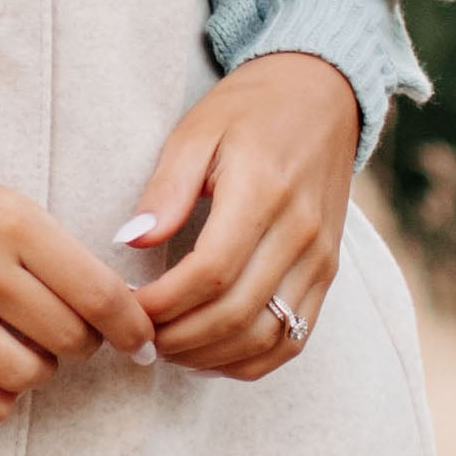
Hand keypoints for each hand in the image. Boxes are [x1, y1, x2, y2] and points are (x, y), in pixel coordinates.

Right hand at [0, 132, 155, 423]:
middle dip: (83, 346)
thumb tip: (108, 310)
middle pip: (71, 340)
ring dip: (39, 373)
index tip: (140, 342)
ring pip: (28, 375)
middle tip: (69, 336)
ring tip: (26, 352)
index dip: (132, 328)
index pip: (100, 293)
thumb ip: (50, 250)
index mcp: (13, 223)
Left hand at [115, 55, 360, 378]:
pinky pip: (294, 338)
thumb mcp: (196, 131)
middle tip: (138, 337)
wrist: (320, 95)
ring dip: (211, 356)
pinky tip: (211, 354)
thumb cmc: (248, 110)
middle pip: (237, 314)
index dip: (164, 303)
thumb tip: (129, 240)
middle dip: (179, 338)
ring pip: (267, 337)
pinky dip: (250, 359)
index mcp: (263, 191)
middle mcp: (300, 232)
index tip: (127, 307)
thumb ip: (165, 189)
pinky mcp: (327, 273)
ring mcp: (320, 258)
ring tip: (167, 348)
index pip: (210, 272)